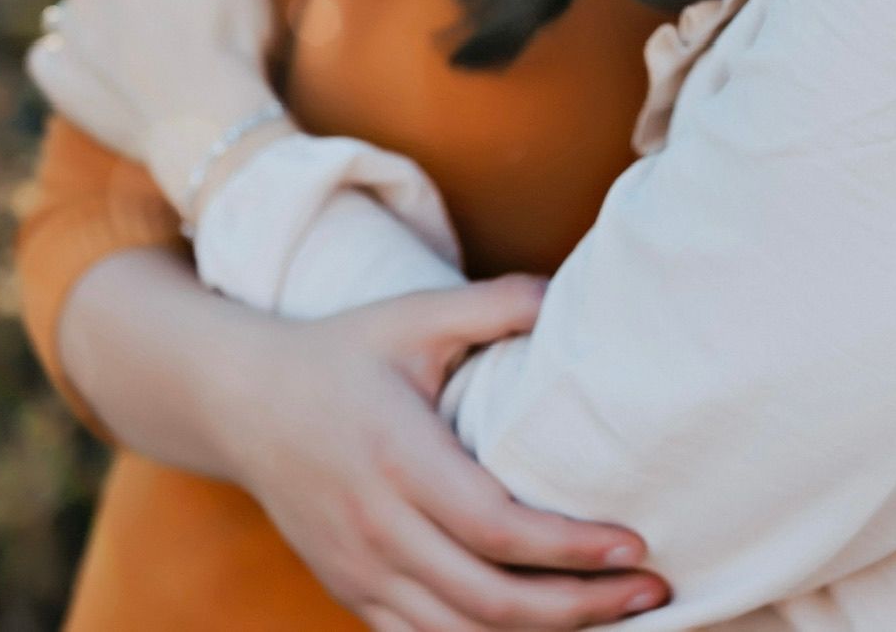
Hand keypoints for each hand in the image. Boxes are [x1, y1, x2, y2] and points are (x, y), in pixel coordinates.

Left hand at [28, 0, 283, 211]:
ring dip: (114, 7)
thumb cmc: (233, 28)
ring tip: (161, 33)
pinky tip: (109, 62)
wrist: (211, 121)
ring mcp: (69, 35)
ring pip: (85, 3)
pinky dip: (75, 52)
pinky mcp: (61, 80)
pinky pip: (54, 53)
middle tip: (193, 0)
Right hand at [223, 275, 668, 630]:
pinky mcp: (351, 591)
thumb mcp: (416, 313)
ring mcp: (359, 570)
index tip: (636, 544)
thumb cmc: (343, 351)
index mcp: (398, 458)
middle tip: (653, 589)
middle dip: (578, 605)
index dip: (570, 547)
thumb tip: (570, 296)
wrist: (242, 401)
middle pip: (487, 598)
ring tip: (619, 616)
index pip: (496, 527)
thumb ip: (495, 304)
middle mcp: (376, 528)